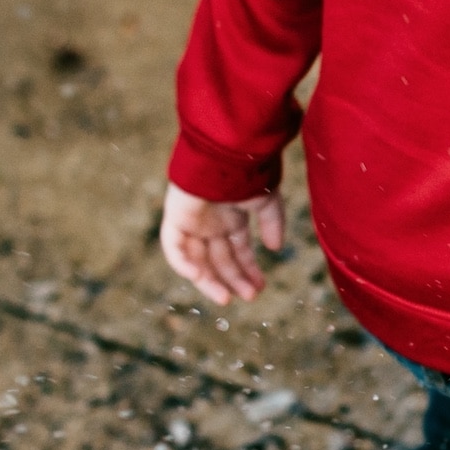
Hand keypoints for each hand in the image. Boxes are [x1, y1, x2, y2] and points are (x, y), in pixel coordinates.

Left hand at [158, 182, 285, 304]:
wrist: (227, 152)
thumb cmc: (248, 171)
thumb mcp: (267, 200)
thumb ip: (272, 223)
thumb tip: (276, 248)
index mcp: (231, 216)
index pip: (237, 250)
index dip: (247, 269)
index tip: (259, 286)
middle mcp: (211, 221)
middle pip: (219, 259)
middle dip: (234, 279)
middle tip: (250, 296)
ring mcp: (192, 221)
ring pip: (198, 259)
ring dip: (211, 280)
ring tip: (227, 298)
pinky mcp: (176, 216)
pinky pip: (174, 247)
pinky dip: (182, 264)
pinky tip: (198, 276)